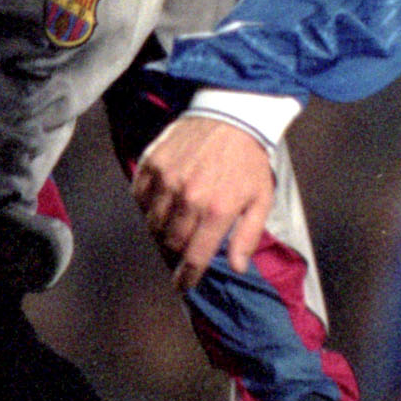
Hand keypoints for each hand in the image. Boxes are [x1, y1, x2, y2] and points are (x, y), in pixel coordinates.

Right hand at [132, 113, 275, 289]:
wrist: (231, 115)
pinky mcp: (152, 163)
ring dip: (162, 231)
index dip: (186, 277)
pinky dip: (147, 206)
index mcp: (217, 210)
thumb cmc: (248, 161)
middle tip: (183, 248)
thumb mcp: (261, 199)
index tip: (182, 285)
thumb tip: (238, 267)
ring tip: (174, 224)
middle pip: (171, 243)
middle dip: (176, 252)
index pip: (194, 257)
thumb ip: (248, 236)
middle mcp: (189, 197)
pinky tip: (161, 203)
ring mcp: (167, 179)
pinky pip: (139, 197)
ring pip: (153, 223)